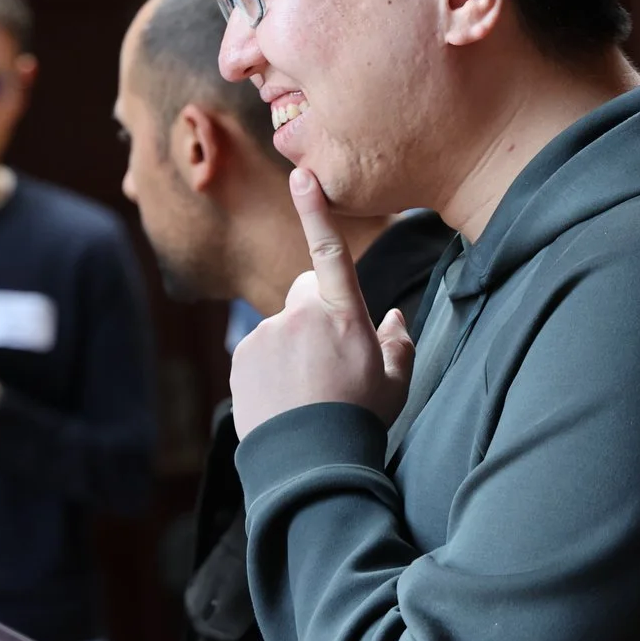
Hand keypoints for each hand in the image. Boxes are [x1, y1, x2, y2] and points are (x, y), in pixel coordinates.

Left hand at [229, 167, 413, 432]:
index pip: (331, 252)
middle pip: (306, 293)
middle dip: (314, 311)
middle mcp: (301, 316)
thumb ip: (398, 344)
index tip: (302, 176)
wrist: (308, 464)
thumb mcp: (395, 385)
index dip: (316, 212)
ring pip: (282, 326)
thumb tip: (392, 317)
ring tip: (305, 391)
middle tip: (327, 358)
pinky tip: (282, 398)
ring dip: (292, 347)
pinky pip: (259, 350)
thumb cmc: (359, 423)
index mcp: (344, 316)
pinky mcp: (242, 355)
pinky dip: (269, 367)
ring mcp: (267, 335)